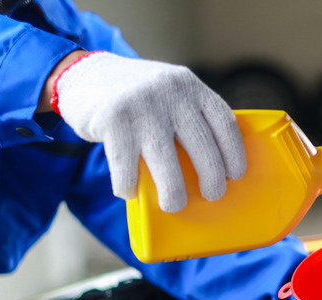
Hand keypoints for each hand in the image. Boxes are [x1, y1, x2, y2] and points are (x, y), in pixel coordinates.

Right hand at [50, 51, 245, 211]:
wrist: (85, 73)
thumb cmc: (136, 97)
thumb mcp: (169, 91)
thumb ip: (189, 114)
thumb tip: (212, 167)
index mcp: (190, 86)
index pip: (224, 122)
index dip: (234, 153)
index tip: (236, 175)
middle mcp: (170, 93)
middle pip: (202, 146)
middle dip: (211, 178)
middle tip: (212, 195)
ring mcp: (141, 106)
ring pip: (166, 162)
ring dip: (174, 192)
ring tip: (174, 204)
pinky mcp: (112, 120)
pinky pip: (126, 166)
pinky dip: (128, 186)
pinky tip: (129, 192)